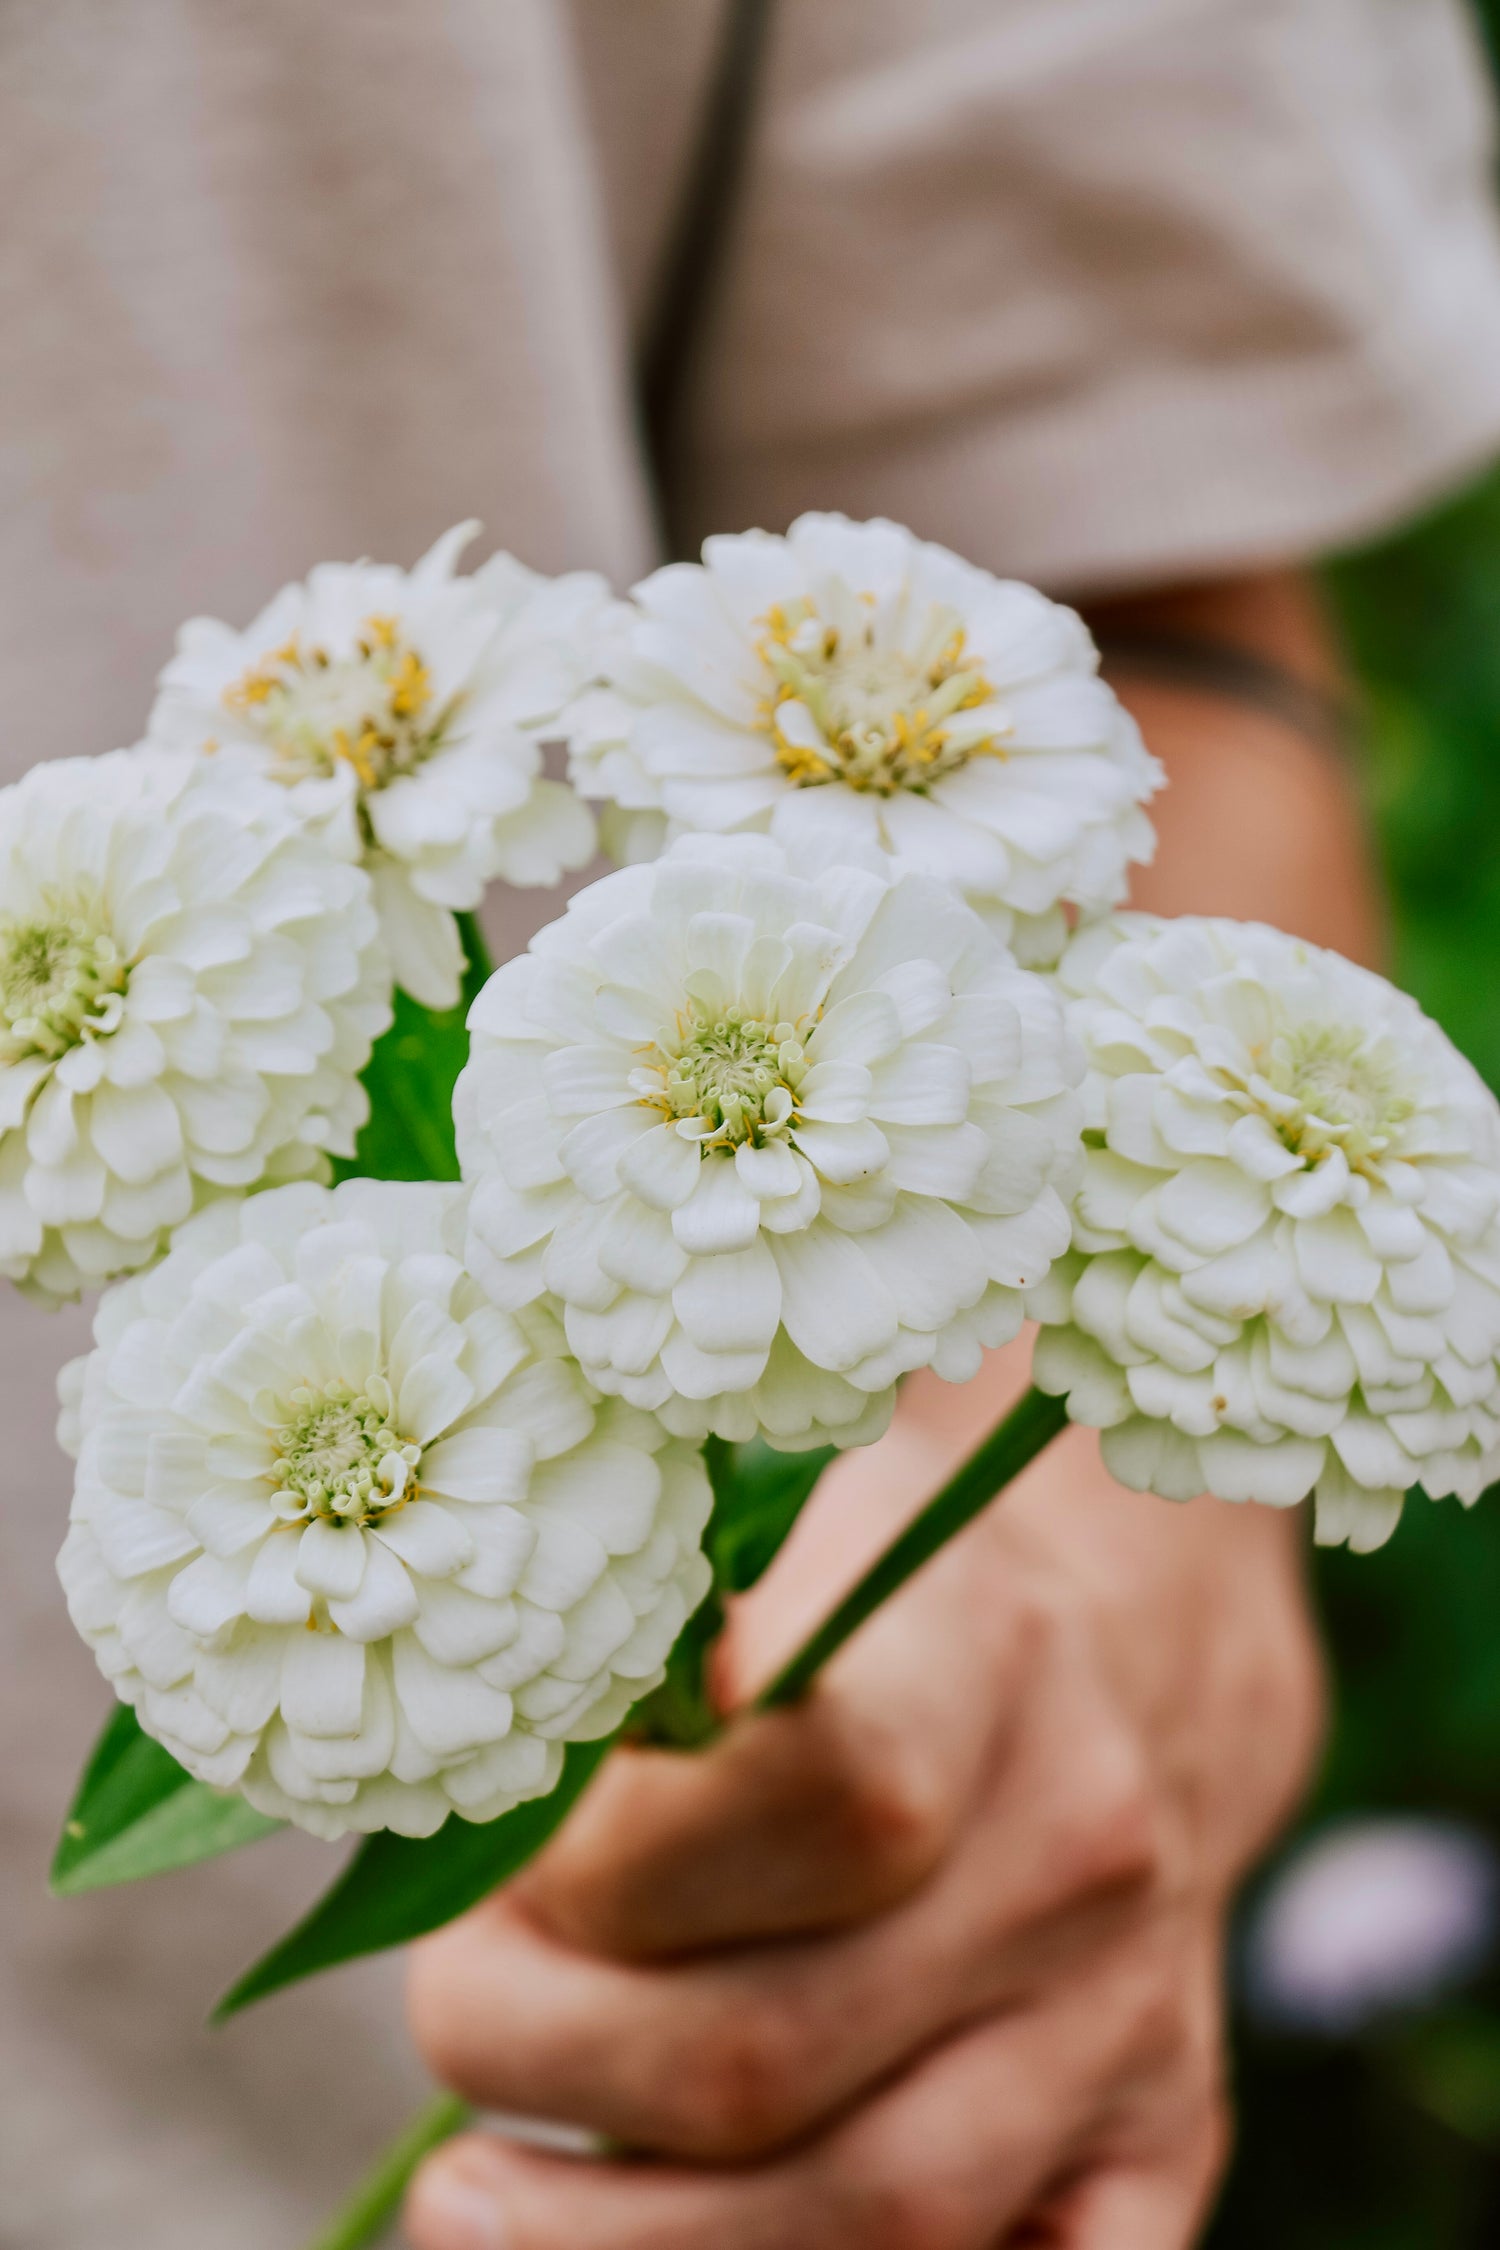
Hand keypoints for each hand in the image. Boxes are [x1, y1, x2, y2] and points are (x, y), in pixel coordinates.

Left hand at [404, 1341, 1323, 2249]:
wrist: (1112, 1664)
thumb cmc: (870, 1595)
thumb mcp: (760, 1536)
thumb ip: (637, 1631)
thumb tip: (503, 1739)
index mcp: (978, 1655)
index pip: (822, 1802)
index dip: (613, 1870)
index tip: (515, 1854)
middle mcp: (1079, 1851)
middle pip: (770, 2050)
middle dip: (548, 2058)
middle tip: (453, 2013)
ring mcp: (1125, 2021)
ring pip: (872, 2214)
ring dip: (618, 2241)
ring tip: (469, 2203)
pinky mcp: (1157, 2146)